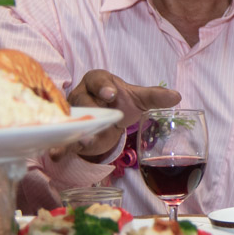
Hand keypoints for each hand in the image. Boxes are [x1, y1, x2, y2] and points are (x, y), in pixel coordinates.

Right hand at [66, 70, 181, 157]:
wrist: (109, 120)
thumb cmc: (122, 103)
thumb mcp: (139, 99)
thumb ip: (155, 96)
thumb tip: (176, 96)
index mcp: (98, 81)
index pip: (97, 79)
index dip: (103, 86)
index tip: (111, 94)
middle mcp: (80, 95)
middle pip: (82, 100)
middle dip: (91, 110)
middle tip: (99, 119)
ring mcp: (72, 115)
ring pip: (72, 121)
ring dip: (76, 130)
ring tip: (85, 140)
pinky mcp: (69, 133)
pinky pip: (62, 139)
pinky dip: (59, 147)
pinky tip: (57, 155)